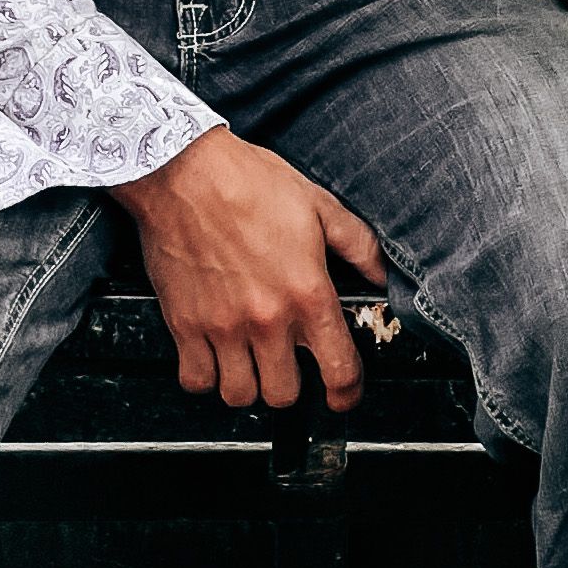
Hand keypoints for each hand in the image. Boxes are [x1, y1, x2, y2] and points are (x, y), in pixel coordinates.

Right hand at [111, 125, 386, 411]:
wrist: (184, 171)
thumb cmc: (248, 183)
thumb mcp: (319, 205)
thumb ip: (358, 246)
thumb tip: (383, 276)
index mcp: (307, 292)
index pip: (338, 370)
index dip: (346, 393)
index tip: (342, 396)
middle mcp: (267, 318)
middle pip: (284, 395)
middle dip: (291, 386)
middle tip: (287, 366)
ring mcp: (223, 326)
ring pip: (239, 395)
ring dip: (248, 385)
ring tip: (249, 363)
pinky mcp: (184, 324)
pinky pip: (196, 380)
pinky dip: (204, 377)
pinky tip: (213, 357)